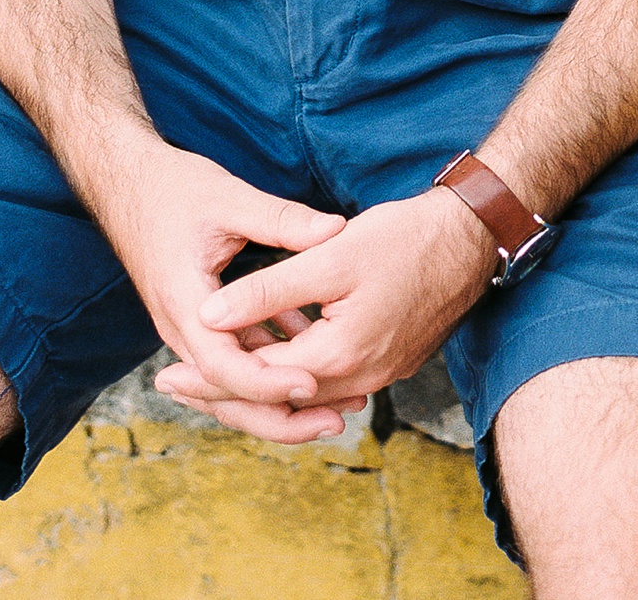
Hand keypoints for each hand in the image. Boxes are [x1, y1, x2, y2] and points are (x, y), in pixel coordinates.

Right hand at [84, 136, 349, 439]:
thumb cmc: (174, 188)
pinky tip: (313, 342)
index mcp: (184, 303)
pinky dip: (273, 354)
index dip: (269, 382)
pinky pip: (237, 352)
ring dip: (282, 387)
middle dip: (281, 414)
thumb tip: (336, 229)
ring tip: (339, 400)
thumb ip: (282, 218)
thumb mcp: (230, 198)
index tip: (314, 385)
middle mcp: (182, 328)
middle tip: (337, 421)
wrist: (127, 184)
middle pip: (230, 393)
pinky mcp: (202, 319)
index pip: (225, 366)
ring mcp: (190, 327)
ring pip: (236, 379)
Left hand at [153, 188, 497, 439]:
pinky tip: (272, 345)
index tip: (164, 374)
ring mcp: (378, 371)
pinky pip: (328, 377)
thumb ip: (267, 289)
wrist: (472, 237)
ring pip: (301, 392)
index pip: (257, 383)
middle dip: (222, 394)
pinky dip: (293, 369)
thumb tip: (206, 315)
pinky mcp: (389, 357)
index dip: (207, 379)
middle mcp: (358, 377)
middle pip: (276, 400)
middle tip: (173, 385)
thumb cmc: (403, 239)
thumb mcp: (328, 256)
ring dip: (257, 381)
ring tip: (211, 367)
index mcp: (337, 357)